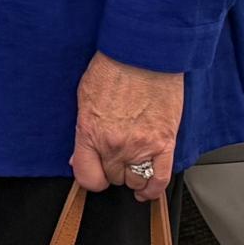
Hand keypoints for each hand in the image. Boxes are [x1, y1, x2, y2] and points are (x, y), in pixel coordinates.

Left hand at [71, 51, 182, 202]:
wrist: (144, 55)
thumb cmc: (113, 69)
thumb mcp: (84, 98)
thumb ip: (82, 132)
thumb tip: (78, 157)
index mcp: (90, 131)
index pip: (86, 176)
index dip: (90, 177)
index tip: (94, 173)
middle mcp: (115, 144)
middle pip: (112, 178)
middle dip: (111, 169)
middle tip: (115, 155)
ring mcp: (141, 146)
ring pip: (134, 181)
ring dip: (132, 176)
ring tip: (131, 164)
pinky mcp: (165, 144)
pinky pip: (160, 180)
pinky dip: (153, 189)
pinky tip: (147, 188)